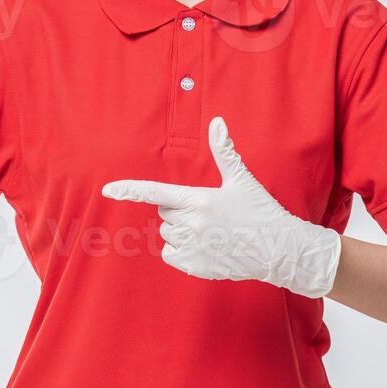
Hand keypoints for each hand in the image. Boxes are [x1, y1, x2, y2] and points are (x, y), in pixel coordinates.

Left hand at [101, 116, 341, 297]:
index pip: (155, 192)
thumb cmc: (260, 211)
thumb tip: (217, 121)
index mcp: (198, 200)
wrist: (278, 249)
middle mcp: (191, 224)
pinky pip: (171, 254)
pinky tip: (206, 246)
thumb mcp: (242, 179)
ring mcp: (192, 247)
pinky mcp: (194, 266)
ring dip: (181, 230)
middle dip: (180, 210)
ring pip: (168, 233)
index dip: (129, 190)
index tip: (108, 190)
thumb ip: (224, 151)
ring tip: (211, 230)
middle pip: (165, 212)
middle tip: (208, 212)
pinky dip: (182, 250)